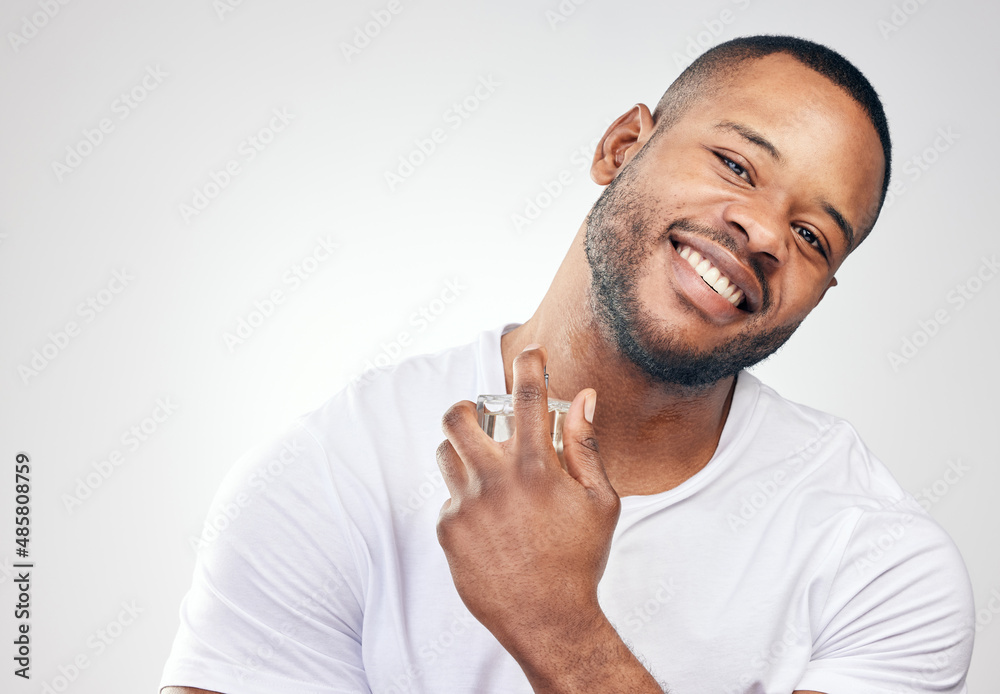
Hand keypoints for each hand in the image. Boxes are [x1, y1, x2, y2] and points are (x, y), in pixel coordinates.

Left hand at [435, 344, 620, 653]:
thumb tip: (584, 398)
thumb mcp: (600, 502)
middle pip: (457, 417)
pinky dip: (467, 501)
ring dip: (463, 452)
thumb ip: (587, 446)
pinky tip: (491, 525)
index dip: (529, 366)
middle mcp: (495, 480)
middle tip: (477, 415)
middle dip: (465, 407)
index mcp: (536, 467)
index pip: (528, 397)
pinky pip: (449, 498)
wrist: (547, 619)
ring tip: (485, 470)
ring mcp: (467, 505)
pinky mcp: (447, 529)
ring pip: (445, 453)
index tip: (530, 356)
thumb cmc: (579, 560)